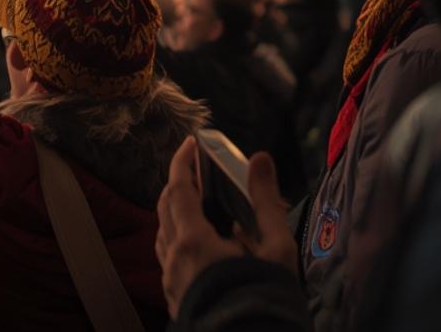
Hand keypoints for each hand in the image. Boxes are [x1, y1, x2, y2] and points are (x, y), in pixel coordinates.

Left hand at [154, 137, 296, 317]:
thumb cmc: (266, 296)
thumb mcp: (276, 247)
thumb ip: (265, 200)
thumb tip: (259, 158)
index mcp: (193, 242)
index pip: (178, 189)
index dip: (183, 162)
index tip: (192, 142)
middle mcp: (174, 259)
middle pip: (166, 209)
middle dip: (179, 183)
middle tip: (198, 170)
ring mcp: (171, 281)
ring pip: (164, 234)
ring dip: (176, 211)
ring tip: (201, 203)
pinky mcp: (175, 297)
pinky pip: (169, 257)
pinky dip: (179, 236)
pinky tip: (202, 242)